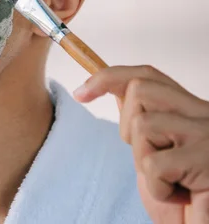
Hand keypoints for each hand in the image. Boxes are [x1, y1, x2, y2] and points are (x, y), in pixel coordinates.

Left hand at [73, 65, 208, 223]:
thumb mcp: (155, 152)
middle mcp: (206, 115)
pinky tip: (179, 196)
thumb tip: (115, 89)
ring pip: (142, 124)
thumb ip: (144, 120)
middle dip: (128, 127)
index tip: (80, 93)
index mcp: (193, 111)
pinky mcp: (208, 160)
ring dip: (144, 161)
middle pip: (140, 90)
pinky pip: (153, 164)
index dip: (109, 77)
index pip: (148, 75)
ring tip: (170, 181)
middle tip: (150, 160)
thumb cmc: (185, 200)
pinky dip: (158, 188)